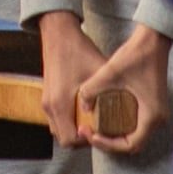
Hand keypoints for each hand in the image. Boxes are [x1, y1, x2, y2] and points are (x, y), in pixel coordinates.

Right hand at [35, 13, 103, 150]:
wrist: (58, 31)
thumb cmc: (78, 50)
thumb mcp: (98, 71)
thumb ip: (107, 91)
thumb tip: (126, 108)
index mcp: (59, 104)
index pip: (70, 140)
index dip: (87, 142)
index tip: (101, 133)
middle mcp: (49, 107)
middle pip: (64, 139)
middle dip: (82, 139)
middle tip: (99, 130)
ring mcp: (45, 101)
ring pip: (59, 130)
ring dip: (75, 130)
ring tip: (93, 122)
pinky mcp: (46, 96)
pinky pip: (56, 119)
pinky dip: (68, 121)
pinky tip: (83, 111)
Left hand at [78, 23, 172, 155]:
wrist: (153, 39)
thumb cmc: (136, 54)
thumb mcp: (110, 72)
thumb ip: (92, 90)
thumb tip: (82, 107)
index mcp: (152, 116)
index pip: (130, 145)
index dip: (109, 145)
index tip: (92, 134)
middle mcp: (158, 119)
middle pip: (132, 143)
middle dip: (109, 142)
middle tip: (90, 133)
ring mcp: (156, 112)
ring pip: (134, 135)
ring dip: (115, 135)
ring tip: (95, 128)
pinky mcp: (152, 105)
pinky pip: (137, 124)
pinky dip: (121, 126)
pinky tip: (105, 117)